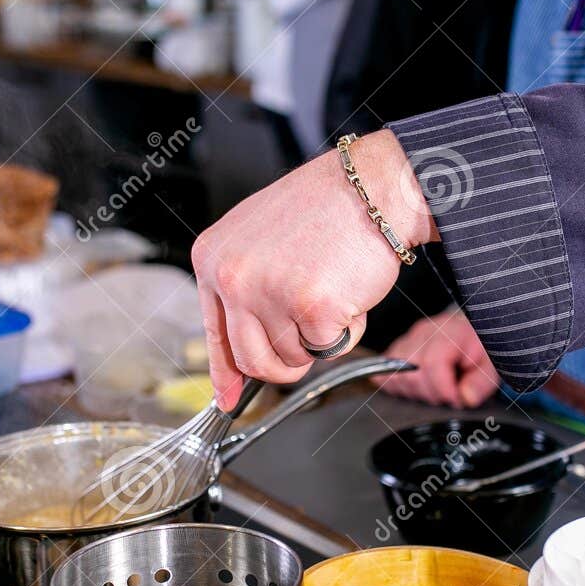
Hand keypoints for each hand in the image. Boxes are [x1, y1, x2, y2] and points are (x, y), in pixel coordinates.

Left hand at [193, 130, 434, 408]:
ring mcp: (268, 293)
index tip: (228, 399)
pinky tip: (348, 289)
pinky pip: (329, 348)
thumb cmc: (326, 209)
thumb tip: (237, 361)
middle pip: (252, 359)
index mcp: (213, 258)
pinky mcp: (310, 307)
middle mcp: (232, 277)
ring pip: (291, 358)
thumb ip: (244, 293)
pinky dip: (348, 329)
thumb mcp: (260, 241)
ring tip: (331, 289)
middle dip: (285, 362)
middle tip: (309, 336)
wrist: (371, 186)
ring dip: (319, 338)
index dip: (226, 373)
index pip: (214, 333)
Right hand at [379, 307, 499, 407]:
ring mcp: (406, 340)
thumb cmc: (479, 350)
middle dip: (430, 394)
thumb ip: (480, 383)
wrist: (469, 334)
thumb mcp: (490, 366)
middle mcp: (423, 333)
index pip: (432, 364)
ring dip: (415, 391)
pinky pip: (384, 372)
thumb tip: (464, 397)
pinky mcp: (395, 349)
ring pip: (395, 375)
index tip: (456, 398)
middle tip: (448, 395)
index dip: (443, 390)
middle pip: (411, 373)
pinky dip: (398, 385)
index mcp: (449, 333)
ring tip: (435, 388)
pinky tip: (418, 385)